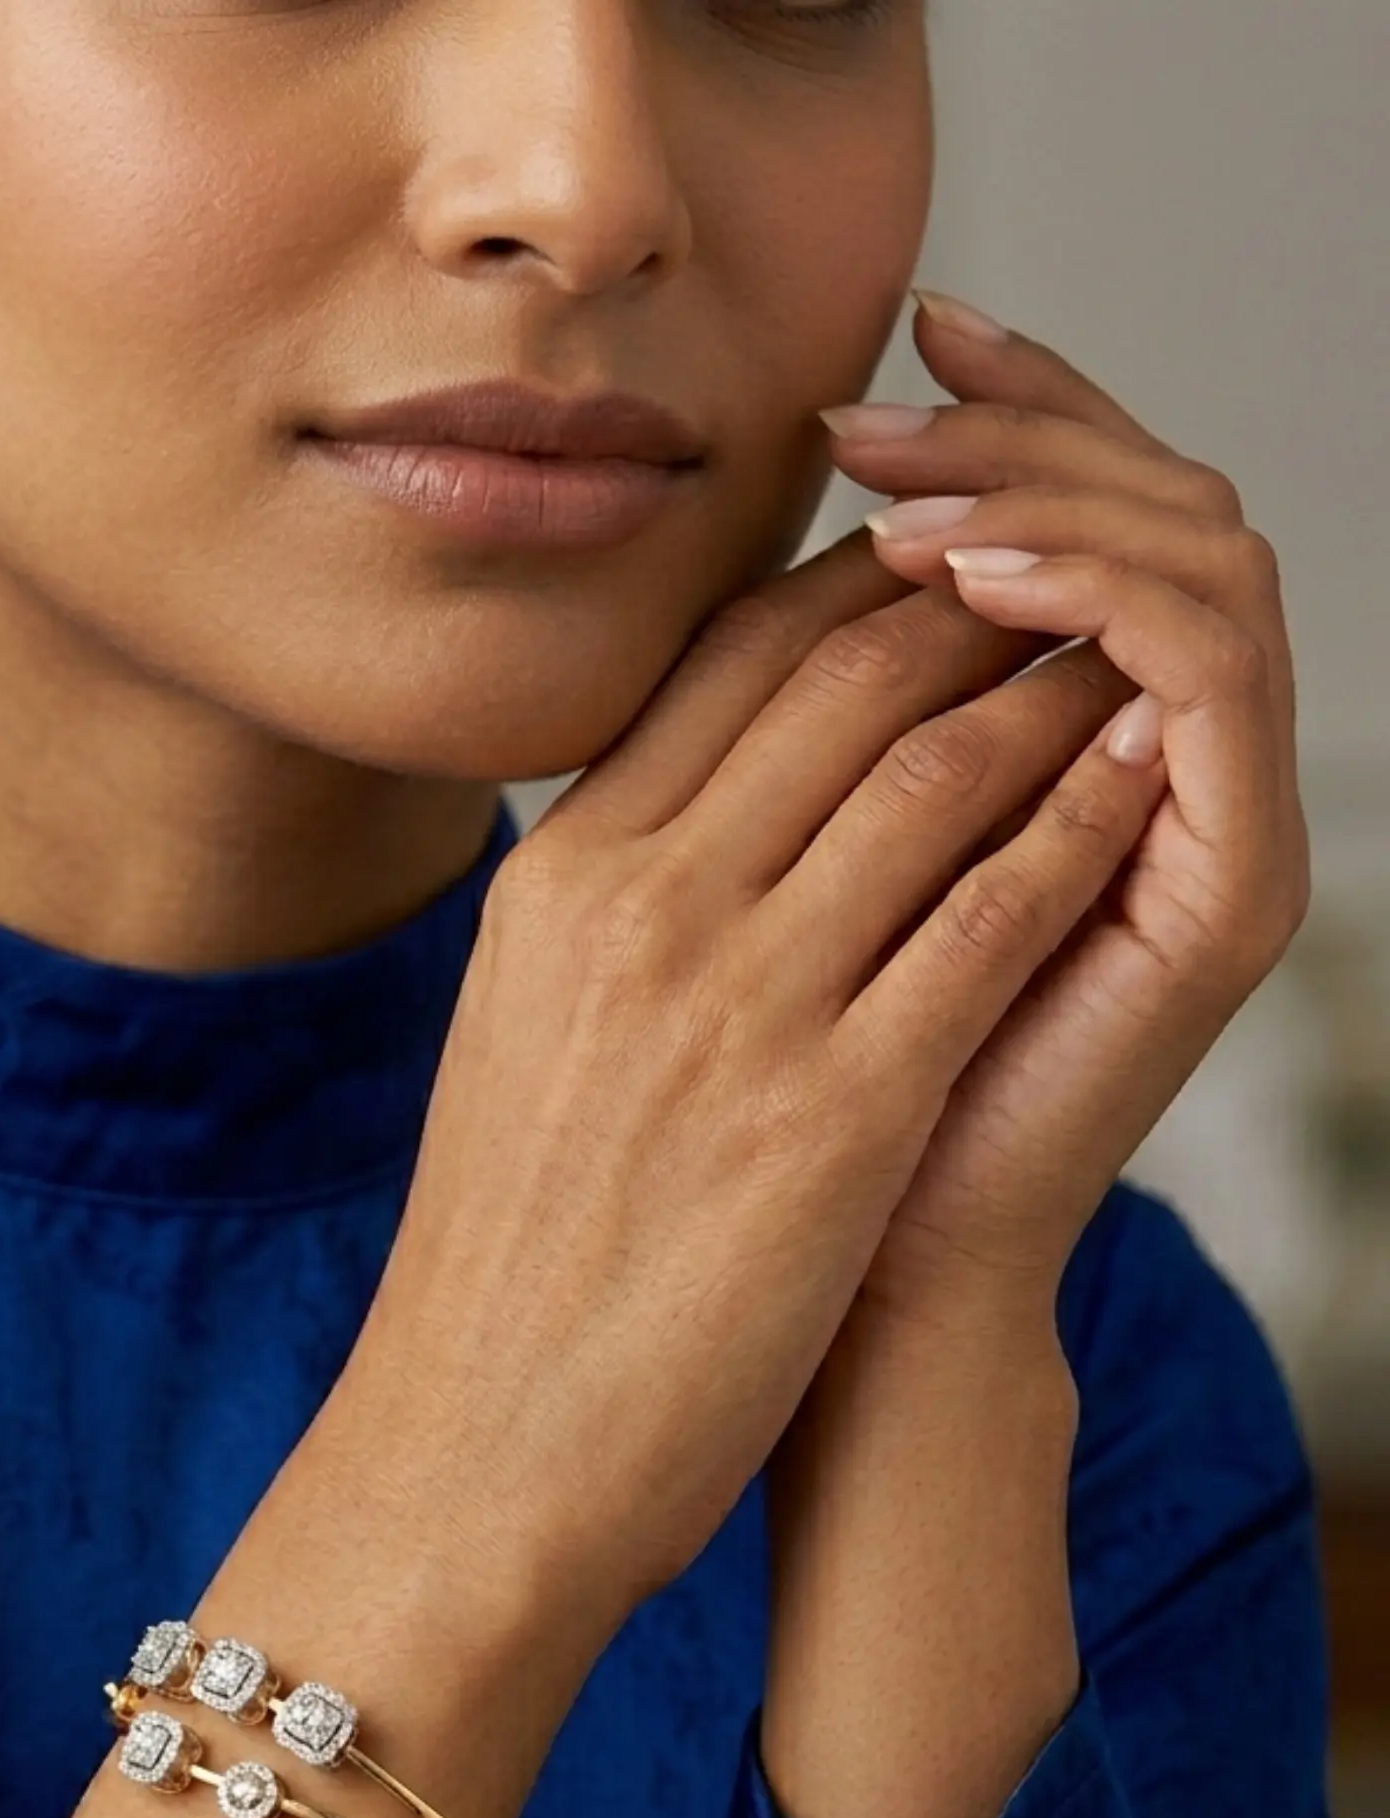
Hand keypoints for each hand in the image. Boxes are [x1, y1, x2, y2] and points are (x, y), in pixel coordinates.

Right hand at [332, 527, 1167, 1628]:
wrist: (481, 1445)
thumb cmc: (504, 1259)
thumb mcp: (520, 1032)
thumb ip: (603, 909)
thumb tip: (688, 818)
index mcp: (554, 880)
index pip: (726, 659)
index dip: (858, 580)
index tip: (942, 563)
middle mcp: (639, 907)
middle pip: (840, 675)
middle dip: (973, 594)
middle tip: (1065, 571)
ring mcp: (738, 1001)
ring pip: (934, 765)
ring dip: (1050, 685)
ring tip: (1126, 651)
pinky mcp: (838, 1109)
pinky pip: (995, 910)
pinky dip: (1085, 819)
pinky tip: (1144, 775)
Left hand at [823, 290, 1309, 1315]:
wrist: (846, 1281)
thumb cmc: (779, 1092)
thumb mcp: (772, 869)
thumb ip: (802, 735)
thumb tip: (744, 578)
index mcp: (1056, 751)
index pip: (1063, 526)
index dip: (983, 430)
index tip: (854, 379)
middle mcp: (1153, 768)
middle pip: (1147, 509)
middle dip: (1015, 433)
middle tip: (874, 408)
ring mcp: (1208, 824)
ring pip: (1200, 560)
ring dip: (1056, 500)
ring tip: (914, 502)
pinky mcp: (1229, 891)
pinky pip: (1209, 681)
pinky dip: (1105, 603)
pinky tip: (979, 581)